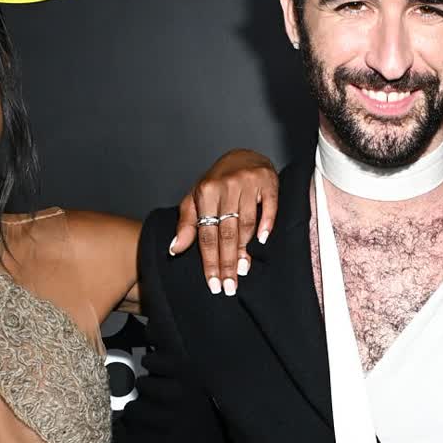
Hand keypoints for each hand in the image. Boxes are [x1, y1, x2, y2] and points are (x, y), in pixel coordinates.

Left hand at [169, 149, 279, 295]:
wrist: (244, 156)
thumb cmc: (218, 182)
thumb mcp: (197, 199)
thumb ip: (187, 224)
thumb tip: (174, 249)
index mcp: (206, 192)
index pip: (206, 234)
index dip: (210, 261)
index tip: (213, 283)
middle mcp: (226, 186)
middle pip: (226, 233)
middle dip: (227, 263)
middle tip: (229, 287)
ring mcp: (248, 183)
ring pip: (246, 223)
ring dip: (244, 249)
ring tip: (242, 270)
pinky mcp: (268, 181)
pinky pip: (268, 207)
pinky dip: (266, 224)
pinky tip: (262, 241)